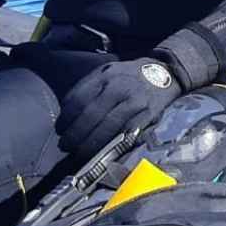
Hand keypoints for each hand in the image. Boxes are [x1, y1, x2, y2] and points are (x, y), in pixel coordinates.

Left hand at [56, 58, 183, 159]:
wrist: (166, 72)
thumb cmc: (130, 77)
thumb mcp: (108, 72)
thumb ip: (89, 89)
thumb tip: (66, 116)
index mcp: (105, 75)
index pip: (78, 99)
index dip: (66, 119)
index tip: (60, 130)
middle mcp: (120, 86)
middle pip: (91, 115)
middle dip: (75, 135)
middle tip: (65, 146)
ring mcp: (135, 101)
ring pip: (108, 126)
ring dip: (91, 143)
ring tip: (80, 152)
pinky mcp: (149, 115)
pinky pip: (127, 133)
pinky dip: (113, 144)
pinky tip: (103, 151)